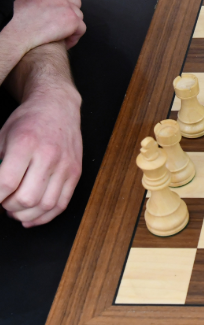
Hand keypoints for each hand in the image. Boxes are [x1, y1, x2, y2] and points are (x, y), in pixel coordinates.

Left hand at [0, 86, 81, 226]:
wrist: (58, 107)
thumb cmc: (27, 121)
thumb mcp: (2, 136)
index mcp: (26, 144)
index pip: (6, 183)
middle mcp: (49, 156)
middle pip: (26, 198)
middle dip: (8, 206)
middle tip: (2, 201)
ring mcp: (65, 166)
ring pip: (45, 205)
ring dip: (25, 215)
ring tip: (14, 211)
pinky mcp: (75, 173)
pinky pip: (61, 204)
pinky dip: (44, 217)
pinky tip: (30, 217)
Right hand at [3, 0, 84, 53]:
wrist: (10, 33)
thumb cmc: (11, 18)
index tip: (65, 1)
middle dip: (69, 11)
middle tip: (59, 22)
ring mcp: (64, 4)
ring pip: (79, 14)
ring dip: (72, 25)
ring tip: (59, 33)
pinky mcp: (71, 19)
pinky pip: (81, 28)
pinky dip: (74, 36)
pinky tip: (64, 41)